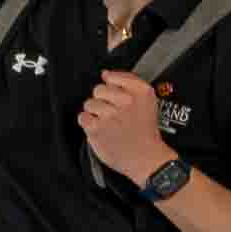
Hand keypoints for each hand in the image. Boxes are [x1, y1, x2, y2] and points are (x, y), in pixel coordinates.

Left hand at [78, 69, 174, 183]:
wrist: (146, 158)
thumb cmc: (145, 130)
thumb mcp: (147, 100)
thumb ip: (128, 81)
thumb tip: (106, 73)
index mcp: (140, 92)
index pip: (112, 76)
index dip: (112, 86)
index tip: (117, 97)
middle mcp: (126, 101)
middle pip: (99, 89)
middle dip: (103, 100)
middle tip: (113, 113)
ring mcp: (110, 115)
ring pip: (89, 103)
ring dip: (96, 113)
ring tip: (107, 123)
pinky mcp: (97, 129)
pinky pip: (83, 118)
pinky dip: (89, 124)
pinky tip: (100, 129)